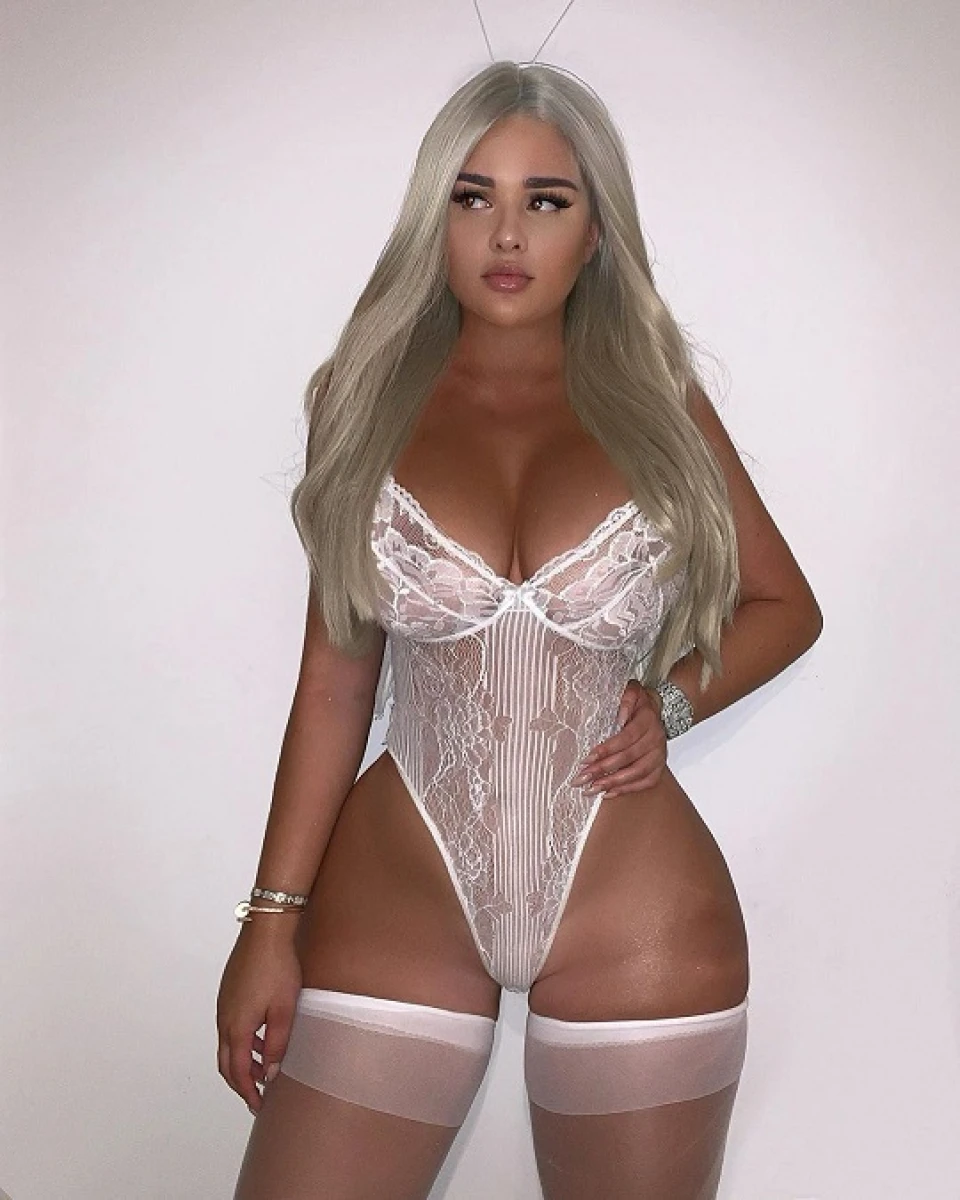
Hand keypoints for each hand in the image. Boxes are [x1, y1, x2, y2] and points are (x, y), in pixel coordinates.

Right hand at [216, 922, 302, 1115]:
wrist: (265, 932)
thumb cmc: (277, 969)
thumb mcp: (284, 1011)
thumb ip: (276, 1045)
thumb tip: (271, 1073)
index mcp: (237, 1028)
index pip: (238, 1072)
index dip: (248, 1092)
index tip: (259, 1106)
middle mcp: (224, 1020)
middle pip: (226, 1063)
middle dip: (240, 1083)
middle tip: (256, 1096)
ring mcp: (223, 1006)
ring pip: (227, 1045)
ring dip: (242, 1061)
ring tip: (263, 1070)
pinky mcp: (228, 994)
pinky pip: (230, 1027)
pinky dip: (242, 1042)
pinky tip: (261, 1037)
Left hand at [570, 679, 666, 797]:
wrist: (658, 711)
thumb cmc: (639, 704)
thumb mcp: (633, 691)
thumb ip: (627, 698)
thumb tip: (620, 717)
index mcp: (648, 721)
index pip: (626, 738)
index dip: (606, 749)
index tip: (587, 759)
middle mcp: (656, 739)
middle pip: (628, 758)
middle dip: (603, 770)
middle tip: (582, 777)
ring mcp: (659, 755)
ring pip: (637, 773)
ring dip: (612, 783)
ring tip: (591, 789)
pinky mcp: (659, 768)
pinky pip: (645, 783)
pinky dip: (627, 789)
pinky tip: (608, 793)